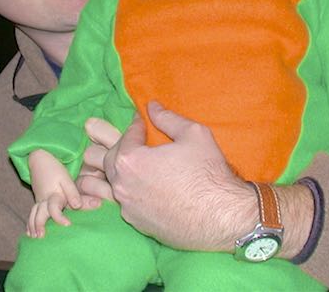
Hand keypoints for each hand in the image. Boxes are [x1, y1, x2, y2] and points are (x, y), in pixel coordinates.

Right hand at [28, 149, 92, 237]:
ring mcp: (38, 201)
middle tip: (41, 237)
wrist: (39, 159)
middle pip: (39, 214)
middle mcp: (44, 200)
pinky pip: (32, 213)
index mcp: (53, 195)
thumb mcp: (66, 178)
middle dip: (39, 226)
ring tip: (34, 238)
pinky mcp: (37, 201)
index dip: (60, 217)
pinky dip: (30, 223)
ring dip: (33, 226)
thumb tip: (77, 207)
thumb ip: (72, 192)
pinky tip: (29, 232)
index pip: (54, 208)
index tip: (67, 225)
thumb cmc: (55, 169)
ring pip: (33, 215)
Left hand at [85, 101, 254, 250]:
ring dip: (114, 171)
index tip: (143, 121)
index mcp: (130, 160)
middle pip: (104, 158)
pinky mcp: (137, 223)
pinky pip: (122, 202)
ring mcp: (127, 207)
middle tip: (135, 141)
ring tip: (127, 164)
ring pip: (106, 183)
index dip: (136, 124)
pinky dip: (127, 191)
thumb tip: (151, 106)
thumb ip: (167, 117)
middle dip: (119, 145)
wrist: (223, 218)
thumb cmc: (208, 173)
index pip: (126, 134)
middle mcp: (122, 185)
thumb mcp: (193, 134)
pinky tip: (141, 188)